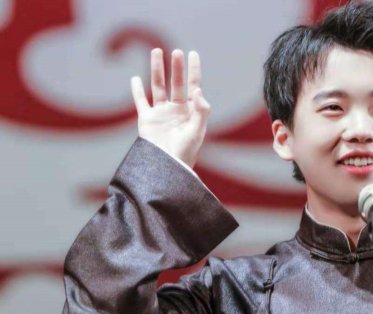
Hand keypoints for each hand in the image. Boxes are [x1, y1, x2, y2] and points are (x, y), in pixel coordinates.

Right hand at [131, 48, 210, 167]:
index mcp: (191, 111)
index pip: (193, 86)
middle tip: (176, 52)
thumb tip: (197, 90)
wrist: (167, 166)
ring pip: (158, 87)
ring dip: (157, 70)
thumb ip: (201, 110)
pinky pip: (141, 101)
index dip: (193, 70)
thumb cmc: (186, 152)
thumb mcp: (197, 130)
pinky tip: (135, 78)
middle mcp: (176, 109)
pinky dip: (137, 90)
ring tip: (156, 52)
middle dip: (176, 67)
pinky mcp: (146, 119)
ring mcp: (161, 113)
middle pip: (176, 83)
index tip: (193, 54)